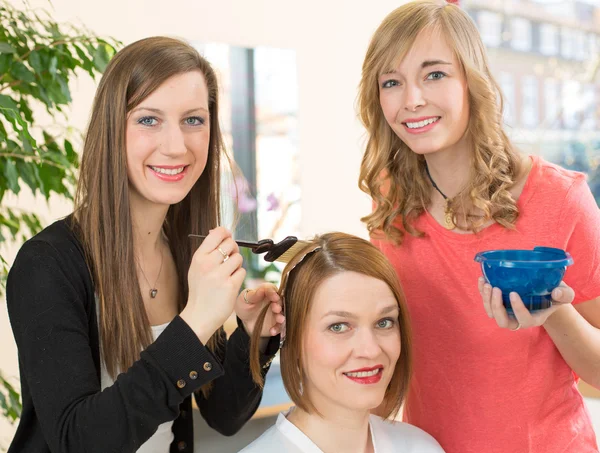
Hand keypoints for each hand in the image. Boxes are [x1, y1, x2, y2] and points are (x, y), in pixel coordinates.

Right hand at [180, 227, 245, 343]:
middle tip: (229, 258)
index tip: (228, 237)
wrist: (199, 315)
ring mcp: (219, 275)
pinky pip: (242, 271)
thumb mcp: (197, 267)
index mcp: (199, 257)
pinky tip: (230, 284)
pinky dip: (239, 276)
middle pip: (231, 244)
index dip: (226, 233)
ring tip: (228, 274)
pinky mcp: (230, 285)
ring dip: (236, 265)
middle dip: (233, 250)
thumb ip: (208, 251)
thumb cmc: (200, 290)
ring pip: (238, 258)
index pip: (217, 233)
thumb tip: (220, 231)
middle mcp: (208, 264)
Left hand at [235, 283, 283, 337]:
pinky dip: (277, 329)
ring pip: (282, 314)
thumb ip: (254, 294)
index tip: (274, 297)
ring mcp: (277, 312)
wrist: (245, 320)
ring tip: (279, 319)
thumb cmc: (245, 305)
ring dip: (281, 316)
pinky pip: (279, 326)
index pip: (272, 290)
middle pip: (280, 301)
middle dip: (279, 305)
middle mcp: (275, 301)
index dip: (273, 293)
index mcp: (267, 291)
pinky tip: (272, 331)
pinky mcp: (277, 323)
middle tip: (276, 308)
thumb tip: (262, 289)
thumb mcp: (246, 299)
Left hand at [478, 278, 574, 329]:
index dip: (517, 309)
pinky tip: (482, 279)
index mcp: (533, 318)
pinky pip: (486, 302)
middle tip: (496, 288)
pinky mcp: (498, 305)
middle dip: (496, 306)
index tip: (513, 293)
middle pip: (502, 321)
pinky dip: (482, 292)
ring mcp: (506, 313)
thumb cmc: (555, 294)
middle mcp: (517, 319)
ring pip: (491, 313)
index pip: (523, 320)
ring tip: (487, 283)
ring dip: (486, 299)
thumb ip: (564, 295)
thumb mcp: (564, 294)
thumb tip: (556, 292)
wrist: (545, 293)